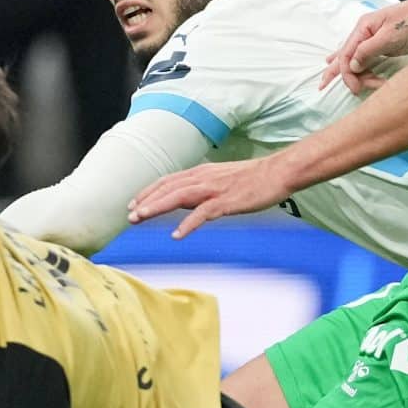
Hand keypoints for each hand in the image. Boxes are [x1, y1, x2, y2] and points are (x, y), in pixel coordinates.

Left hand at [128, 155, 290, 237]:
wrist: (278, 172)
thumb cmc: (254, 178)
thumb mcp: (222, 179)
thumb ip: (203, 188)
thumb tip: (186, 198)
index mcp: (202, 172)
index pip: (168, 181)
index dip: (149, 192)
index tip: (133, 204)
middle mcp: (204, 178)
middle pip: (168, 188)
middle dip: (146, 201)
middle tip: (129, 215)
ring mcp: (215, 189)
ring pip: (178, 196)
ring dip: (157, 207)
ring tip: (140, 218)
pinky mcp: (227, 201)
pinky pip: (203, 213)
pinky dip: (188, 223)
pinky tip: (177, 234)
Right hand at [321, 0, 407, 91]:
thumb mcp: (391, 36)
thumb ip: (368, 50)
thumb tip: (352, 66)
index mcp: (364, 26)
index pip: (347, 54)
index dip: (347, 74)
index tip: (356, 89)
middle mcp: (366, 32)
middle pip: (345, 55)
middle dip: (336, 72)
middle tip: (322, 88)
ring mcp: (375, 38)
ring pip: (354, 58)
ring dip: (354, 74)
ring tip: (355, 87)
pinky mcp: (385, 45)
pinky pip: (365, 57)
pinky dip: (357, 65)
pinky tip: (347, 67)